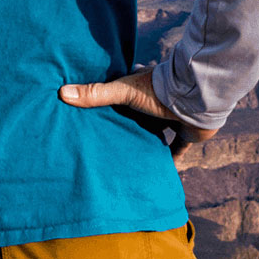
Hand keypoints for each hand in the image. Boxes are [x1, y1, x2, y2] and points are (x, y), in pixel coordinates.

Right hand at [59, 67, 217, 152]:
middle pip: (138, 115)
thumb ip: (96, 94)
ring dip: (148, 142)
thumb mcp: (123, 92)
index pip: (122, 92)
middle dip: (128, 125)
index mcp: (141, 87)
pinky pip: (176, 149)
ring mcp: (171, 117)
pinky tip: (160, 171)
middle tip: (109, 140)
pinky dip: (170, 160)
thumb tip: (61, 93)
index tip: (97, 112)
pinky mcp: (185, 133)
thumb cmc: (158, 92)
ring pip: (156, 132)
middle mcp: (156, 101)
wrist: (196, 100)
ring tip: (130, 157)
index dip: (111, 99)